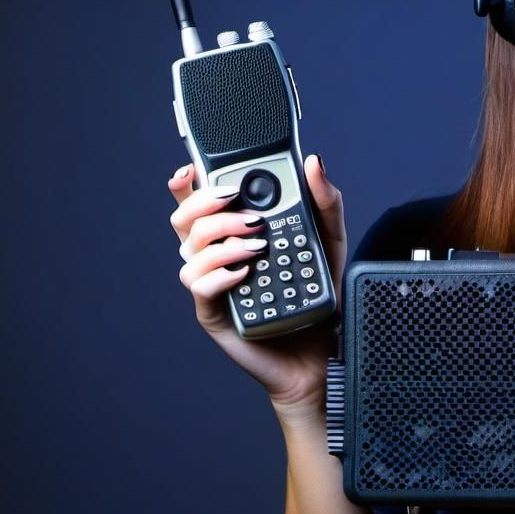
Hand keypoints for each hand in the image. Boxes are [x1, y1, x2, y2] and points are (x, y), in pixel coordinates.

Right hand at [166, 155, 347, 420]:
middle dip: (206, 203)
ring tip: (259, 243)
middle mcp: (217, 253)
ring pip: (189, 249)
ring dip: (221, 237)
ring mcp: (212, 282)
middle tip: (239, 201)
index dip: (190, 181)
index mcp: (236, 231)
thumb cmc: (317, 293)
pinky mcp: (213, 312)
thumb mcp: (330, 241)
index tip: (196, 165)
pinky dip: (219, 274)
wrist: (320, 350)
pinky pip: (199, 286)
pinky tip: (246, 272)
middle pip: (184, 219)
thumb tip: (313, 163)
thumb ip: (325, 201)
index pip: (201, 199)